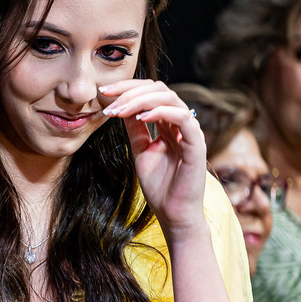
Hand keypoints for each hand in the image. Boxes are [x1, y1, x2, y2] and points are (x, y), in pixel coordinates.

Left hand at [99, 79, 208, 238]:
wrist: (172, 213)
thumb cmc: (160, 185)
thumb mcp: (141, 150)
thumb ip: (135, 128)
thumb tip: (120, 105)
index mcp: (170, 124)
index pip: (152, 93)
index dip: (128, 88)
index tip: (103, 93)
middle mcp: (182, 124)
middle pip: (160, 90)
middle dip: (131, 90)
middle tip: (107, 97)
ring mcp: (191, 133)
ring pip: (171, 99)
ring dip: (141, 100)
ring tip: (119, 110)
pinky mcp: (197, 145)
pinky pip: (183, 119)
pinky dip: (161, 112)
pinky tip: (141, 117)